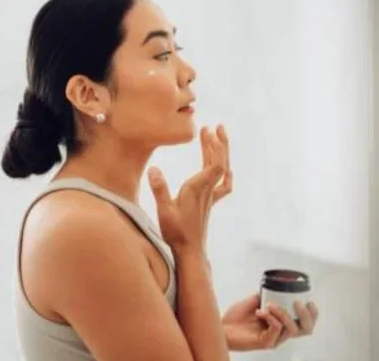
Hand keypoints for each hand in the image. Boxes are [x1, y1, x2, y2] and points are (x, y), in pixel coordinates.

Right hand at [147, 125, 228, 252]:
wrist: (190, 251)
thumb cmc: (176, 233)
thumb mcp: (164, 211)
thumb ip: (159, 190)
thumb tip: (153, 169)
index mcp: (198, 189)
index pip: (215, 165)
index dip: (216, 147)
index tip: (209, 132)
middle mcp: (207, 190)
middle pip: (221, 162)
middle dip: (219, 143)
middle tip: (214, 126)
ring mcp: (210, 196)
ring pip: (221, 170)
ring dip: (220, 152)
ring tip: (215, 136)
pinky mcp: (209, 202)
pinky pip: (222, 183)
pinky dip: (224, 171)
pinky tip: (222, 166)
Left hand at [222, 293, 318, 350]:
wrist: (221, 327)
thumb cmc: (235, 318)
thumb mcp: (254, 302)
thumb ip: (266, 296)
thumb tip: (275, 286)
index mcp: (281, 324)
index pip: (304, 324)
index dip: (312, 314)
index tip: (309, 301)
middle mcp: (280, 333)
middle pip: (305, 330)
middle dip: (305, 315)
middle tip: (297, 303)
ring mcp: (274, 339)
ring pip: (291, 328)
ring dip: (282, 312)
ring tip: (269, 305)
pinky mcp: (265, 343)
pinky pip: (276, 329)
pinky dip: (271, 317)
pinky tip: (260, 311)